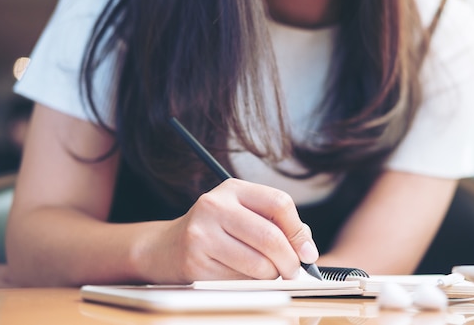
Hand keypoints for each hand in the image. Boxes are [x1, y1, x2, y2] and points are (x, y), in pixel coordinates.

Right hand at [137, 178, 318, 282]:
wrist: (166, 247)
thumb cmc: (216, 230)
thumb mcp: (242, 213)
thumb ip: (275, 223)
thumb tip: (306, 249)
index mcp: (233, 189)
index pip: (279, 203)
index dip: (299, 231)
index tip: (307, 252)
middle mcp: (215, 206)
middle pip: (271, 237)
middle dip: (290, 261)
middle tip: (293, 271)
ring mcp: (202, 234)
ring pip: (258, 264)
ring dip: (271, 276)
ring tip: (266, 273)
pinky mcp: (196, 263)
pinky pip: (239, 280)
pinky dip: (250, 284)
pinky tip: (241, 276)